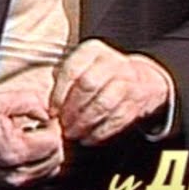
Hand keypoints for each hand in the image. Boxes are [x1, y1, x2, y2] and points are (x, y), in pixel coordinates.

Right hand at [0, 65, 63, 186]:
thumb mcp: (0, 100)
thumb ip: (30, 101)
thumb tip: (49, 113)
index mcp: (13, 151)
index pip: (54, 142)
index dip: (53, 126)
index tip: (44, 118)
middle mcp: (14, 173)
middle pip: (56, 158)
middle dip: (52, 139)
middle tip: (40, 126)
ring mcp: (13, 184)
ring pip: (51, 170)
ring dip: (47, 152)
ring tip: (32, 137)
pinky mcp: (12, 188)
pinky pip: (41, 178)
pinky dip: (41, 164)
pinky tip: (29, 151)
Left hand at [50, 39, 170, 145]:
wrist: (141, 79)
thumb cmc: (100, 75)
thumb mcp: (82, 66)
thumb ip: (63, 80)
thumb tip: (47, 105)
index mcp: (92, 50)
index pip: (72, 69)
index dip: (60, 93)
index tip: (53, 111)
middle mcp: (112, 62)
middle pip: (88, 86)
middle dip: (72, 109)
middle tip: (63, 125)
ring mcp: (127, 81)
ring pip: (103, 104)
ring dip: (85, 123)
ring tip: (74, 133)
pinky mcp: (136, 101)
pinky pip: (117, 119)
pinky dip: (100, 132)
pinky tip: (89, 138)